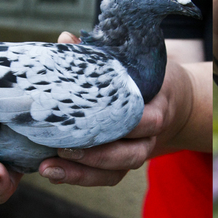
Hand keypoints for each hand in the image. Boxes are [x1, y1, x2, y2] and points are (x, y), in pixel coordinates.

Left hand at [38, 33, 208, 185]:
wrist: (168, 99)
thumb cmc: (142, 76)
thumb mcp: (129, 61)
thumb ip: (99, 52)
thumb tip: (66, 39)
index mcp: (155, 109)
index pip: (146, 121)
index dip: (124, 125)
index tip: (94, 120)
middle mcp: (148, 137)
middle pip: (129, 154)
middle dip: (95, 156)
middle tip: (61, 148)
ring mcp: (136, 153)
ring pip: (115, 172)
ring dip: (81, 173)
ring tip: (50, 167)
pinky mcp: (121, 165)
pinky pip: (105, 178)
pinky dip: (80, 177)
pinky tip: (54, 172)